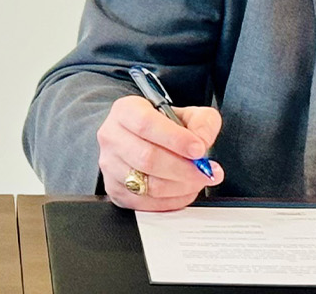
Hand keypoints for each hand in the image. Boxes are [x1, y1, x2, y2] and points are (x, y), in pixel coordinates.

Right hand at [97, 96, 223, 210]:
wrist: (140, 139)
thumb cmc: (162, 127)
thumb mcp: (186, 113)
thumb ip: (202, 122)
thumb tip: (202, 142)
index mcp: (126, 111)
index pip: (146, 124)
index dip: (175, 139)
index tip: (198, 149)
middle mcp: (112, 137)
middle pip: (147, 159)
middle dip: (184, 169)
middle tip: (205, 171)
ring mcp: (110, 166)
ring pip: (148, 185)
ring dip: (181, 187)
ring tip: (199, 180)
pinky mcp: (115, 190)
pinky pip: (146, 204)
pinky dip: (172, 201)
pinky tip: (185, 191)